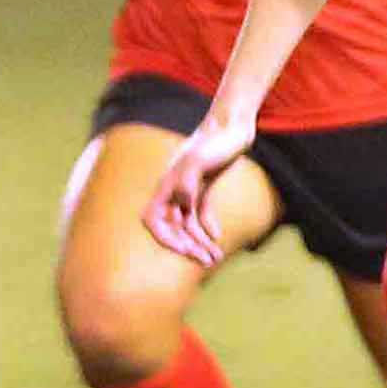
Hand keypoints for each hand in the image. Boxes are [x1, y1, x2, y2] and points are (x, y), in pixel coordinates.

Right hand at [143, 109, 259, 266]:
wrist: (233, 125)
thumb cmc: (216, 140)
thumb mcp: (200, 160)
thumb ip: (188, 181)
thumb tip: (183, 202)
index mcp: (167, 185)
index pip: (153, 219)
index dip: (166, 237)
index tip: (185, 249)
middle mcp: (174, 190)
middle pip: (173, 227)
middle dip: (188, 246)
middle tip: (208, 262)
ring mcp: (189, 189)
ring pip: (188, 223)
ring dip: (200, 242)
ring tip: (217, 257)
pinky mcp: (204, 186)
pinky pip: (200, 213)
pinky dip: (207, 227)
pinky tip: (217, 238)